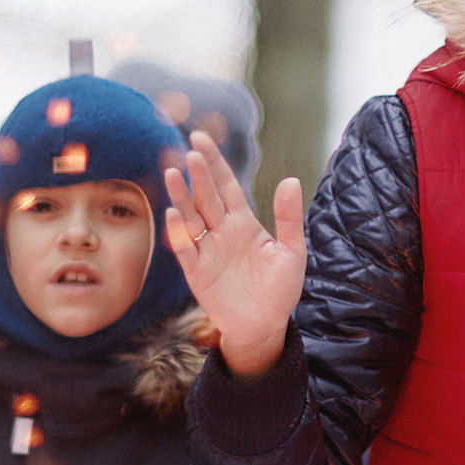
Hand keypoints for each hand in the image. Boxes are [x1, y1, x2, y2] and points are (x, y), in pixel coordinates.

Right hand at [164, 131, 304, 378]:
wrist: (265, 326)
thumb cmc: (280, 289)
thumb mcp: (292, 251)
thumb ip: (289, 217)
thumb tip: (291, 180)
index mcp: (243, 222)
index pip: (226, 186)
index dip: (215, 163)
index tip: (201, 139)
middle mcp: (221, 232)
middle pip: (206, 197)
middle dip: (198, 175)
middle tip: (190, 151)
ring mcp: (207, 251)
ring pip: (191, 218)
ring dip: (181, 197)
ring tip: (172, 173)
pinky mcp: (198, 273)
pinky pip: (186, 250)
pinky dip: (179, 233)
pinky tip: (173, 214)